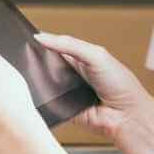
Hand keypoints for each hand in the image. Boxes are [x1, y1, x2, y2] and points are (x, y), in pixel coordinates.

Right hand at [33, 31, 153, 143]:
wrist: (127, 116)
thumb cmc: (121, 84)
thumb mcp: (96, 55)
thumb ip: (69, 44)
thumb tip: (41, 37)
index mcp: (81, 56)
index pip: (55, 45)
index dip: (42, 41)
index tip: (26, 38)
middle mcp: (73, 73)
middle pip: (47, 64)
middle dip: (37, 61)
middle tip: (26, 58)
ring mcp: (68, 91)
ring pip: (44, 83)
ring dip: (40, 80)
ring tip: (35, 76)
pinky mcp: (63, 108)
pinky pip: (48, 102)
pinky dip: (44, 98)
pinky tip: (42, 93)